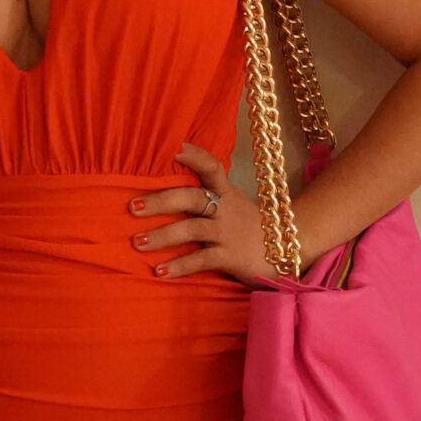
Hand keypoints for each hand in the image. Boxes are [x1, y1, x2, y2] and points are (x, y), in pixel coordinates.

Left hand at [127, 141, 302, 282]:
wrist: (287, 248)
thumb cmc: (248, 226)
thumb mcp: (231, 205)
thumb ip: (206, 195)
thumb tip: (163, 191)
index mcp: (225, 192)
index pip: (211, 167)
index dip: (193, 156)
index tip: (172, 148)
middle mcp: (226, 208)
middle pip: (192, 197)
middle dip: (162, 201)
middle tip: (133, 207)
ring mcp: (229, 232)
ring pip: (192, 229)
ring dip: (163, 235)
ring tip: (137, 242)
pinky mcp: (231, 257)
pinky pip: (201, 260)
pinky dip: (179, 266)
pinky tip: (159, 272)